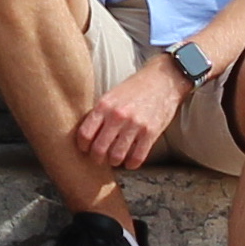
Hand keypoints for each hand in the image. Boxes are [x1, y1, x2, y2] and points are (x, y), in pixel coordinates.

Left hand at [73, 53, 189, 170]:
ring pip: (117, 155)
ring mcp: (135, 125)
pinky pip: (137, 157)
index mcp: (104, 105)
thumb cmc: (134, 89)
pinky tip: (130, 162)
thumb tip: (86, 135)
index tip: (85, 149)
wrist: (162, 81)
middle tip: (98, 159)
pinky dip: (131, 164)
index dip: (82, 146)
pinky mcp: (151, 132)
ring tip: (114, 160)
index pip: (85, 133)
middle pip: (99, 148)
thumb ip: (99, 113)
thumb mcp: (111, 96)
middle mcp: (117, 116)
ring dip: (114, 162)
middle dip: (96, 158)